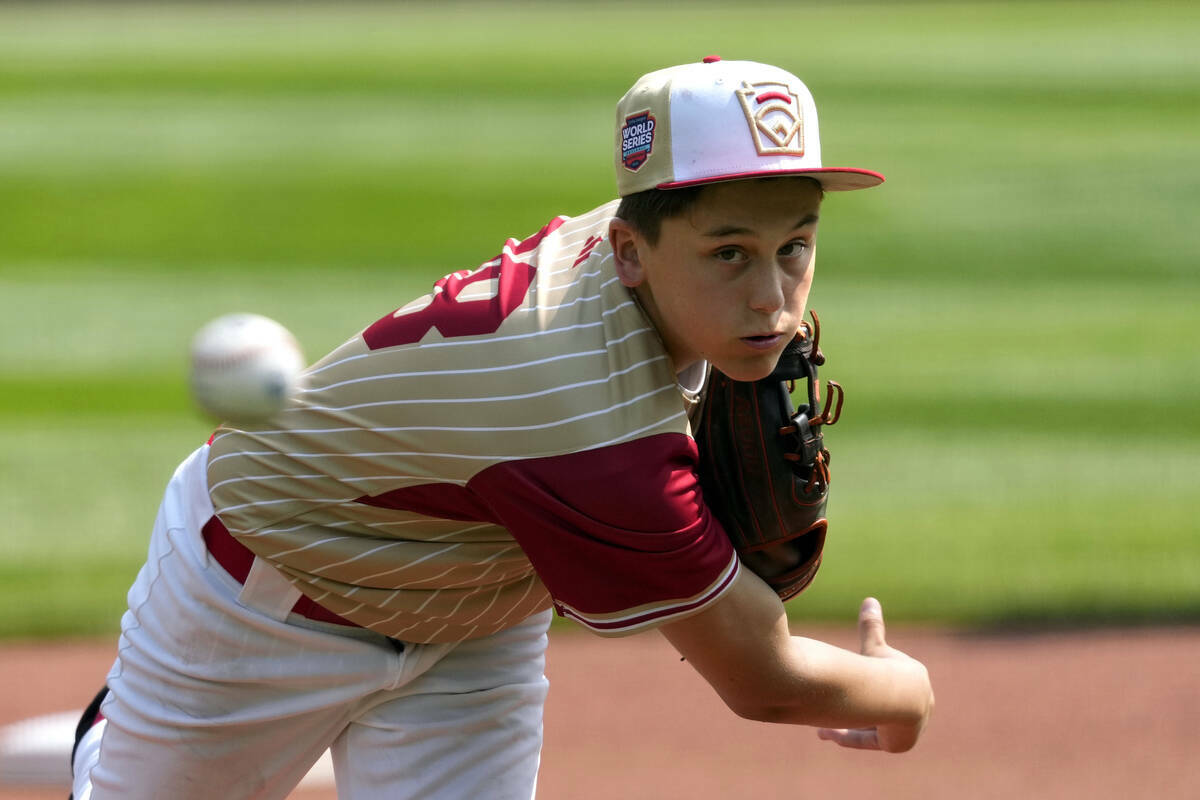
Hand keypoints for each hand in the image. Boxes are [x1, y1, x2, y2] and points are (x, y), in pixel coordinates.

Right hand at [816, 597, 933, 751]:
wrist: (902, 695)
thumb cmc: (887, 668)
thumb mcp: (875, 647)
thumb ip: (872, 627)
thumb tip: (869, 599)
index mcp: (917, 686)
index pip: (890, 689)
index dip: (867, 688)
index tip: (847, 688)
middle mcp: (918, 710)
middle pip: (880, 712)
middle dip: (854, 714)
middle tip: (831, 712)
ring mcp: (910, 729)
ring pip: (871, 728)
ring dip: (846, 728)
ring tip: (822, 728)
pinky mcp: (900, 743)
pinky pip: (870, 740)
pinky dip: (850, 736)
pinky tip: (828, 733)